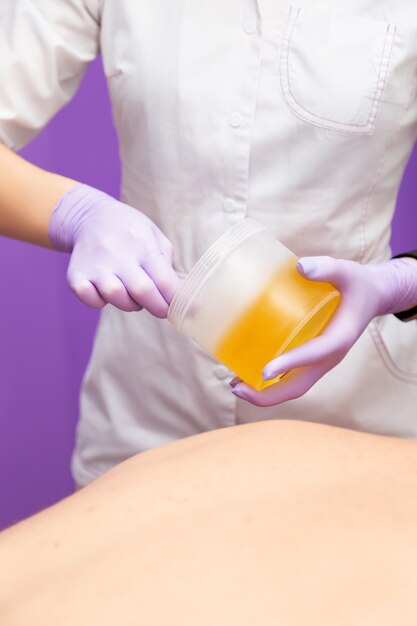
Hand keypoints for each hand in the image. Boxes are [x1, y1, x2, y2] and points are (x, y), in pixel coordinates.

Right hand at [49, 184, 179, 315]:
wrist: (89, 217)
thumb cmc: (130, 232)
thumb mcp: (155, 236)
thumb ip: (166, 263)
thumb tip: (177, 293)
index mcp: (142, 243)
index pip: (165, 280)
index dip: (176, 300)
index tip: (185, 309)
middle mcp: (118, 253)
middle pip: (142, 292)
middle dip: (158, 308)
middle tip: (162, 309)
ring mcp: (96, 265)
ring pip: (117, 298)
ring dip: (130, 304)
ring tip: (132, 295)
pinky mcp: (76, 275)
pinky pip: (91, 300)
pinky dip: (101, 302)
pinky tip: (105, 291)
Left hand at [231, 255, 416, 406]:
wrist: (372, 296)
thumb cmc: (357, 284)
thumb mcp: (347, 271)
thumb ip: (326, 267)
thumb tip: (299, 266)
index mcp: (339, 339)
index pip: (313, 355)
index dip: (290, 364)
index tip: (265, 371)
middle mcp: (329, 357)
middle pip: (298, 387)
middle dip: (267, 394)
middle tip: (235, 386)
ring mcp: (320, 362)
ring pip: (292, 387)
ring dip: (264, 392)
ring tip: (234, 385)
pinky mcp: (313, 359)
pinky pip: (291, 377)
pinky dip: (270, 382)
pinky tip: (247, 371)